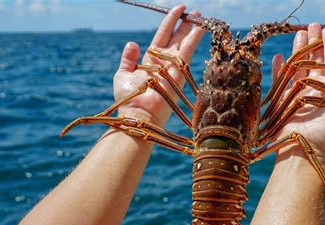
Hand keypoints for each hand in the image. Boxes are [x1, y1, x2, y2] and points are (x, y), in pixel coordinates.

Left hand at [113, 5, 204, 126]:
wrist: (139, 113)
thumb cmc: (129, 99)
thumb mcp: (123, 74)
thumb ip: (128, 59)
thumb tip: (132, 43)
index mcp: (151, 60)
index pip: (163, 36)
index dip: (170, 22)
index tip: (178, 10)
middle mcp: (165, 61)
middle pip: (177, 37)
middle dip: (186, 24)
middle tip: (195, 12)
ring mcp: (174, 66)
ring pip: (185, 42)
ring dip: (193, 28)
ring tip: (200, 16)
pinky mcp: (180, 70)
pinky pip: (188, 49)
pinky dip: (195, 38)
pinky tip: (201, 27)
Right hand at [273, 23, 324, 164]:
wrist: (307, 152)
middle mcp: (316, 89)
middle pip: (315, 60)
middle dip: (314, 42)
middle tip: (312, 26)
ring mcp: (298, 94)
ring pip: (298, 65)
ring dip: (298, 49)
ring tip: (298, 34)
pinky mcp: (283, 101)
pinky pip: (280, 80)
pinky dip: (278, 68)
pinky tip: (278, 57)